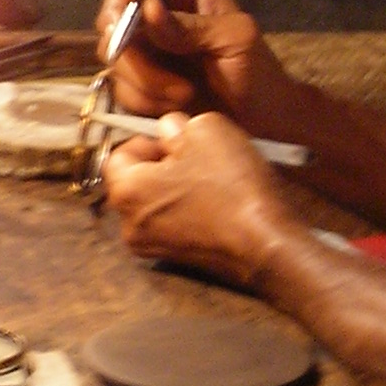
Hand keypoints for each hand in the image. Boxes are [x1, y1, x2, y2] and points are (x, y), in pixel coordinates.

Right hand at [95, 0, 300, 135]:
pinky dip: (144, 101)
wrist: (260, 123)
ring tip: (183, 94)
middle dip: (131, 45)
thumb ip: (192, 25)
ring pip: (111, 54)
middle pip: (111, 10)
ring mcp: (139, 47)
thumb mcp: (235, 38)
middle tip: (161, 69)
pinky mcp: (134, 82)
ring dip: (145, 80)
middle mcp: (151, 10)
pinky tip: (175, 106)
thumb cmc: (257, 71)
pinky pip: (118, 87)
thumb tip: (147, 9)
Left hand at [100, 111, 287, 291]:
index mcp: (126, 192)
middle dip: (163, 164)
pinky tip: (216, 202)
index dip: (147, 141)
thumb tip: (170, 131)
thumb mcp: (207, 130)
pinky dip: (188, 209)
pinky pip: (173, 223)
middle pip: (136, 182)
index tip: (176, 141)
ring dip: (177, 187)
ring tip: (210, 179)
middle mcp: (130, 225)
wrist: (267, 244)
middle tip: (196, 157)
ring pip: (156, 203)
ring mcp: (153, 247)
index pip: (118, 155)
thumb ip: (178, 125)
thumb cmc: (232, 186)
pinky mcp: (178, 260)